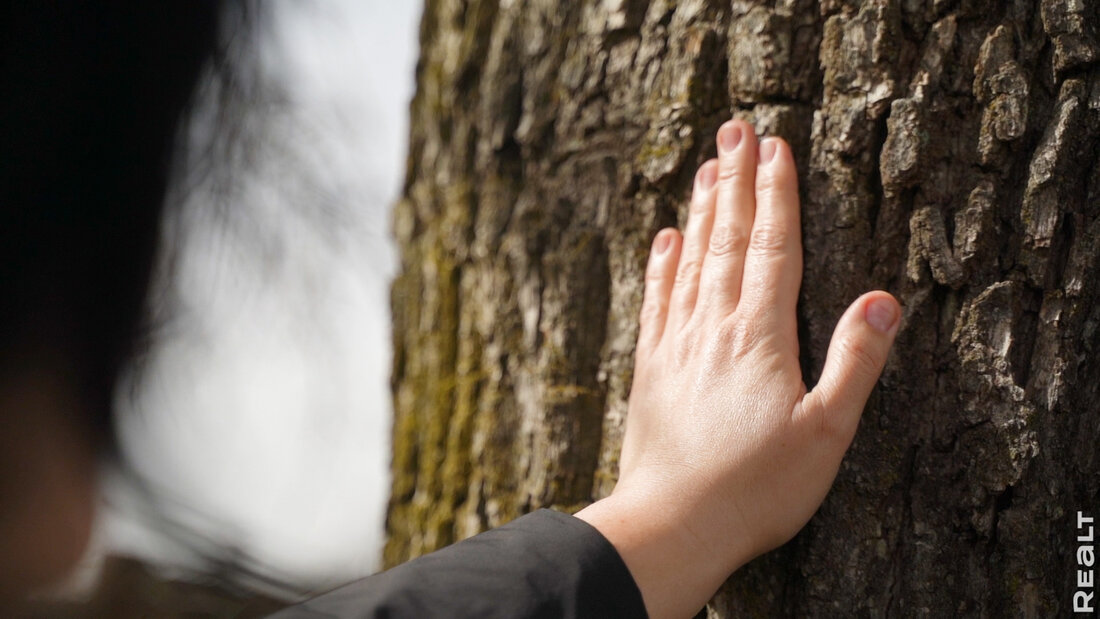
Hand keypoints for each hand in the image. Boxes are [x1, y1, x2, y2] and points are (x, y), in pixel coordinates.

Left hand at [575, 120, 899, 618]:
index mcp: (761, 337)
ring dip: (701, 210)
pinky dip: (661, 264)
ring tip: (707, 166)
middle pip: (728, 240)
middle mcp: (714, 328)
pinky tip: (663, 238)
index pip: (772, 249)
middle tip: (735, 130)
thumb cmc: (755, 488)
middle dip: (736, 182)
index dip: (776, 195)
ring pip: (690, 261)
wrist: (671, 523)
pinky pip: (656, 300)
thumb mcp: (826, 433)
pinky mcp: (649, 368)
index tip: (775, 147)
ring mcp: (676, 345)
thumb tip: (882, 299)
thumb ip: (854, 362)